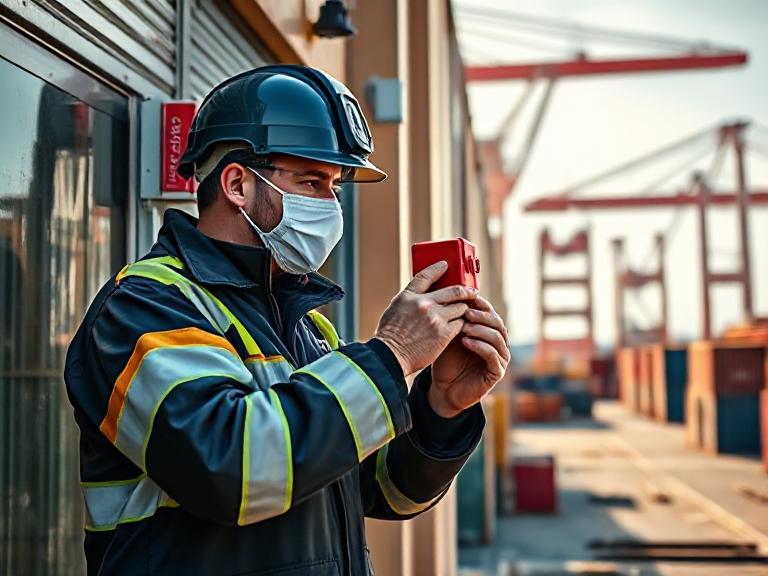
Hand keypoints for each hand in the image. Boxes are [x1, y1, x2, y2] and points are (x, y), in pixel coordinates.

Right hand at [375, 261, 477, 376]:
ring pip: (461, 307)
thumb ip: (410, 300)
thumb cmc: (390, 336)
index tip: (446, 265)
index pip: (425, 275)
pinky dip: (463, 323)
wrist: (390, 356)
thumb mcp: (394, 309)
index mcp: (408, 296)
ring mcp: (435, 318)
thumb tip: (425, 295)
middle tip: (472, 292)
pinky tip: (464, 325)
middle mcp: (423, 304)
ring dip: (464, 309)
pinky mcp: (443, 333)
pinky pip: (461, 323)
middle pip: (453, 291)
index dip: (437, 268)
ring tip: (467, 311)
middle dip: (465, 291)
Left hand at [429, 296, 509, 417]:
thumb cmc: (446, 360)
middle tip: (466, 312)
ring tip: (464, 327)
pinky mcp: (497, 373)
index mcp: (489, 333)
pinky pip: (493, 356)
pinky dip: (480, 346)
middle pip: (498, 324)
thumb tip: (452, 295)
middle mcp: (499, 344)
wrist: (443, 389)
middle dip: (482, 316)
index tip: (469, 297)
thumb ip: (455, 320)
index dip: (483, 305)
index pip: (491, 314)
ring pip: (497, 338)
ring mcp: (500, 359)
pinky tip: (466, 342)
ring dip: (481, 330)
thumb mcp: (449, 336)